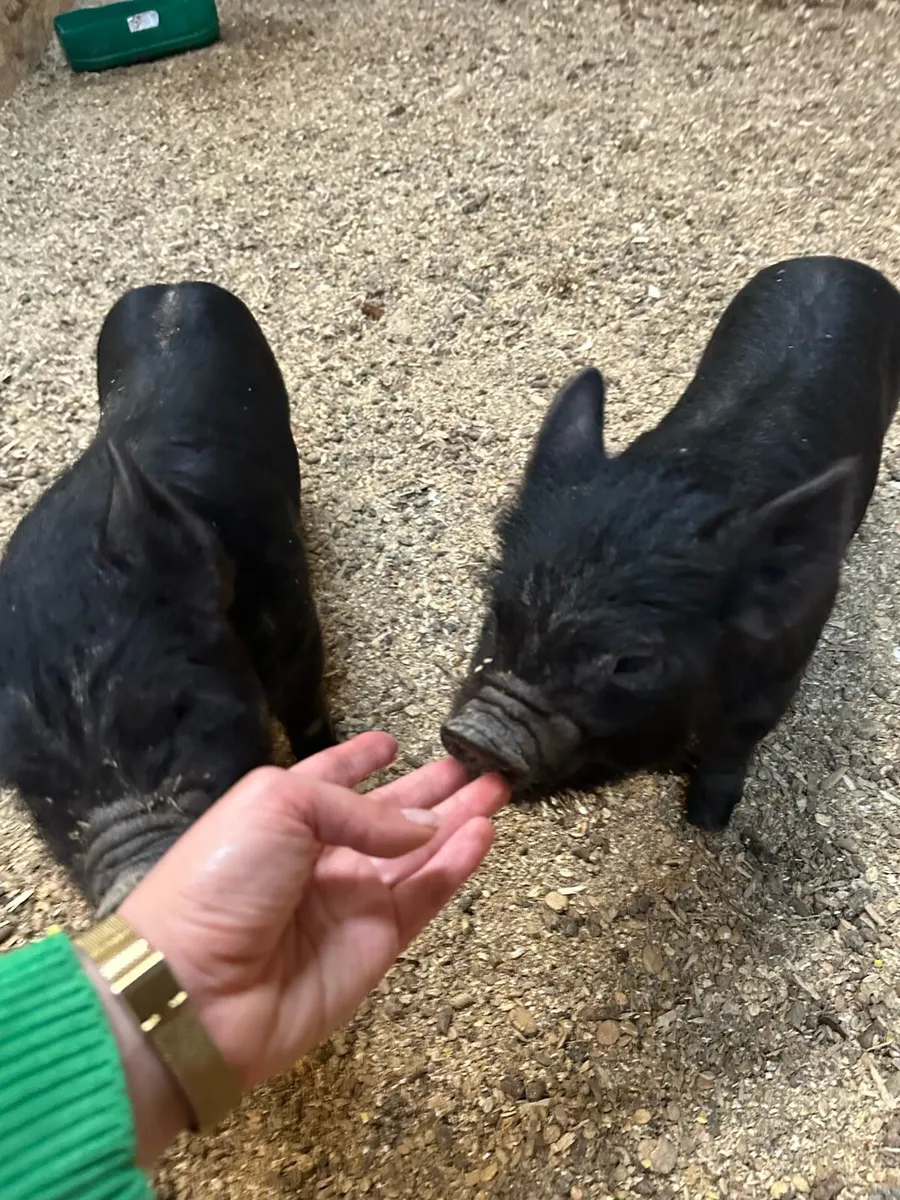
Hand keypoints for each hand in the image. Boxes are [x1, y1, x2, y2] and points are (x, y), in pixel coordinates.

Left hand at [118, 733, 507, 1097]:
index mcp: (282, 814)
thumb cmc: (224, 878)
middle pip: (386, 815)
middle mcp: (319, 856)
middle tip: (475, 767)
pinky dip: (456, 865)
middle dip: (430, 790)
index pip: (328, 779)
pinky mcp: (377, 945)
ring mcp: (349, 902)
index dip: (358, 760)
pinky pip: (424, 897)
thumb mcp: (279, 806)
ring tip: (497, 789)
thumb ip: (359, 809)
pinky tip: (482, 833)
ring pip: (417, 853)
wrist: (196, 991)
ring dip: (457, 821)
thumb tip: (425, 825)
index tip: (390, 743)